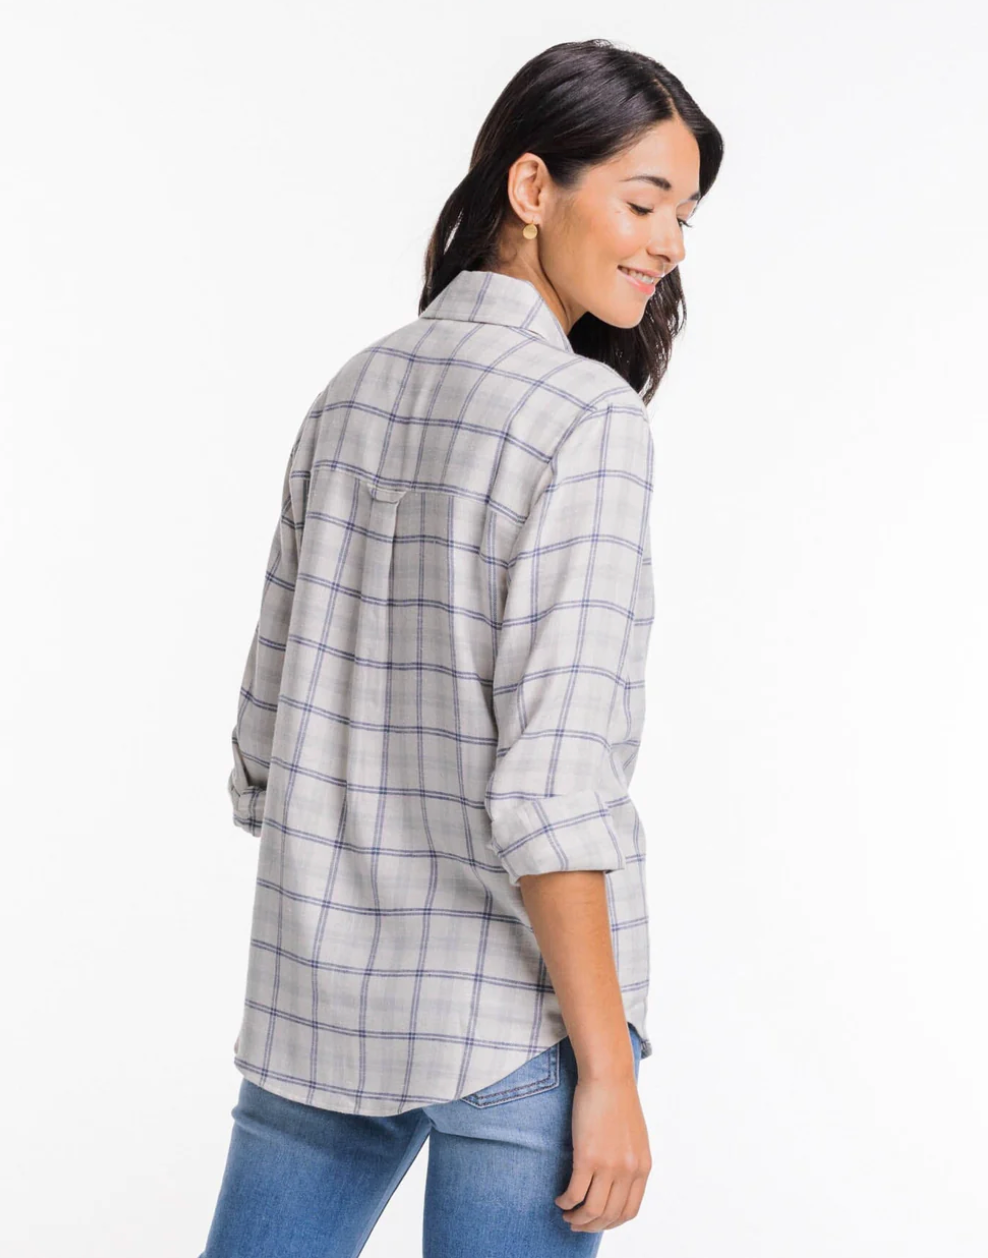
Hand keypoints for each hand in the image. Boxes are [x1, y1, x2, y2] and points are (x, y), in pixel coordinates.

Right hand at [554, 1073, 651, 1231]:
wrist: (608, 1075)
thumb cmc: (617, 1099)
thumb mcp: (634, 1136)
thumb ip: (630, 1160)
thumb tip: (617, 1181)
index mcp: (642, 1167)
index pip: (629, 1211)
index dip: (610, 1222)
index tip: (596, 1221)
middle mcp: (628, 1171)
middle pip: (609, 1215)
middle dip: (591, 1225)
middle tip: (576, 1223)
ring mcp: (609, 1166)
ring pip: (591, 1210)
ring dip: (577, 1218)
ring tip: (566, 1213)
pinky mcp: (587, 1157)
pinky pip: (574, 1193)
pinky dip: (565, 1201)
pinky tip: (559, 1199)